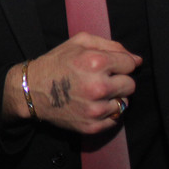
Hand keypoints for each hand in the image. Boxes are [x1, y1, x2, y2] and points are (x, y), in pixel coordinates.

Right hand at [8, 32, 140, 134]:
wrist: (31, 90)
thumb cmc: (56, 63)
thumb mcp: (78, 42)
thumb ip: (110, 45)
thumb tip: (136, 59)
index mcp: (96, 62)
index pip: (130, 64)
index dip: (120, 63)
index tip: (110, 66)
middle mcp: (98, 87)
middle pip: (130, 85)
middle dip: (119, 80)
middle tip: (101, 79)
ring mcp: (95, 109)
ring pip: (124, 103)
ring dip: (113, 97)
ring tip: (95, 92)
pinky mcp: (92, 125)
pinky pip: (115, 119)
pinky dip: (107, 112)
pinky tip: (92, 104)